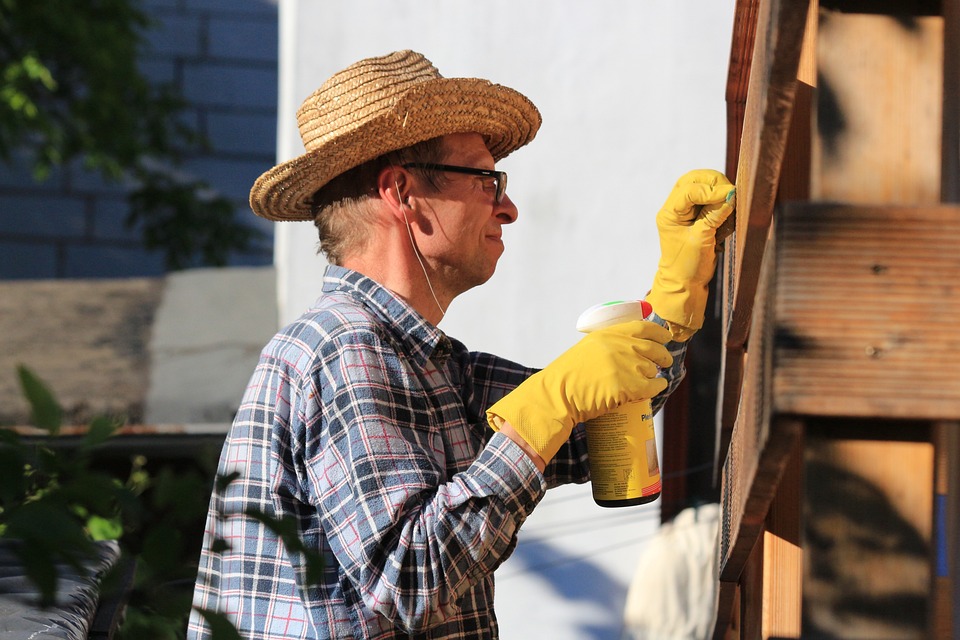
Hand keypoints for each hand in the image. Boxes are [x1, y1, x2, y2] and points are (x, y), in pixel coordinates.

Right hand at [486, 320, 672, 464]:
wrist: (558, 395)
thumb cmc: (567, 376)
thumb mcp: (587, 349)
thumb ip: (608, 346)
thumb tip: (629, 349)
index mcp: (608, 334)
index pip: (642, 327)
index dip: (658, 332)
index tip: (664, 336)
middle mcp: (620, 347)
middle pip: (653, 348)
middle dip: (662, 355)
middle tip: (664, 360)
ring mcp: (626, 366)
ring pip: (652, 368)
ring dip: (655, 373)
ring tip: (652, 378)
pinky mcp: (629, 387)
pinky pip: (653, 385)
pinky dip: (658, 386)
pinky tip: (658, 386)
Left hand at [645, 169, 735, 341]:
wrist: (685, 283)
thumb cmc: (687, 266)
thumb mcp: (701, 240)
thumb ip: (714, 216)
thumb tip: (731, 195)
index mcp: (669, 213)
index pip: (689, 189)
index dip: (710, 190)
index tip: (730, 195)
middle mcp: (676, 208)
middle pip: (694, 179)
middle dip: (715, 183)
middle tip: (731, 195)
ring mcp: (686, 210)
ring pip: (703, 185)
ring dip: (719, 192)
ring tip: (728, 210)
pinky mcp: (698, 215)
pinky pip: (711, 198)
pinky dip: (722, 203)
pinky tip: (726, 219)